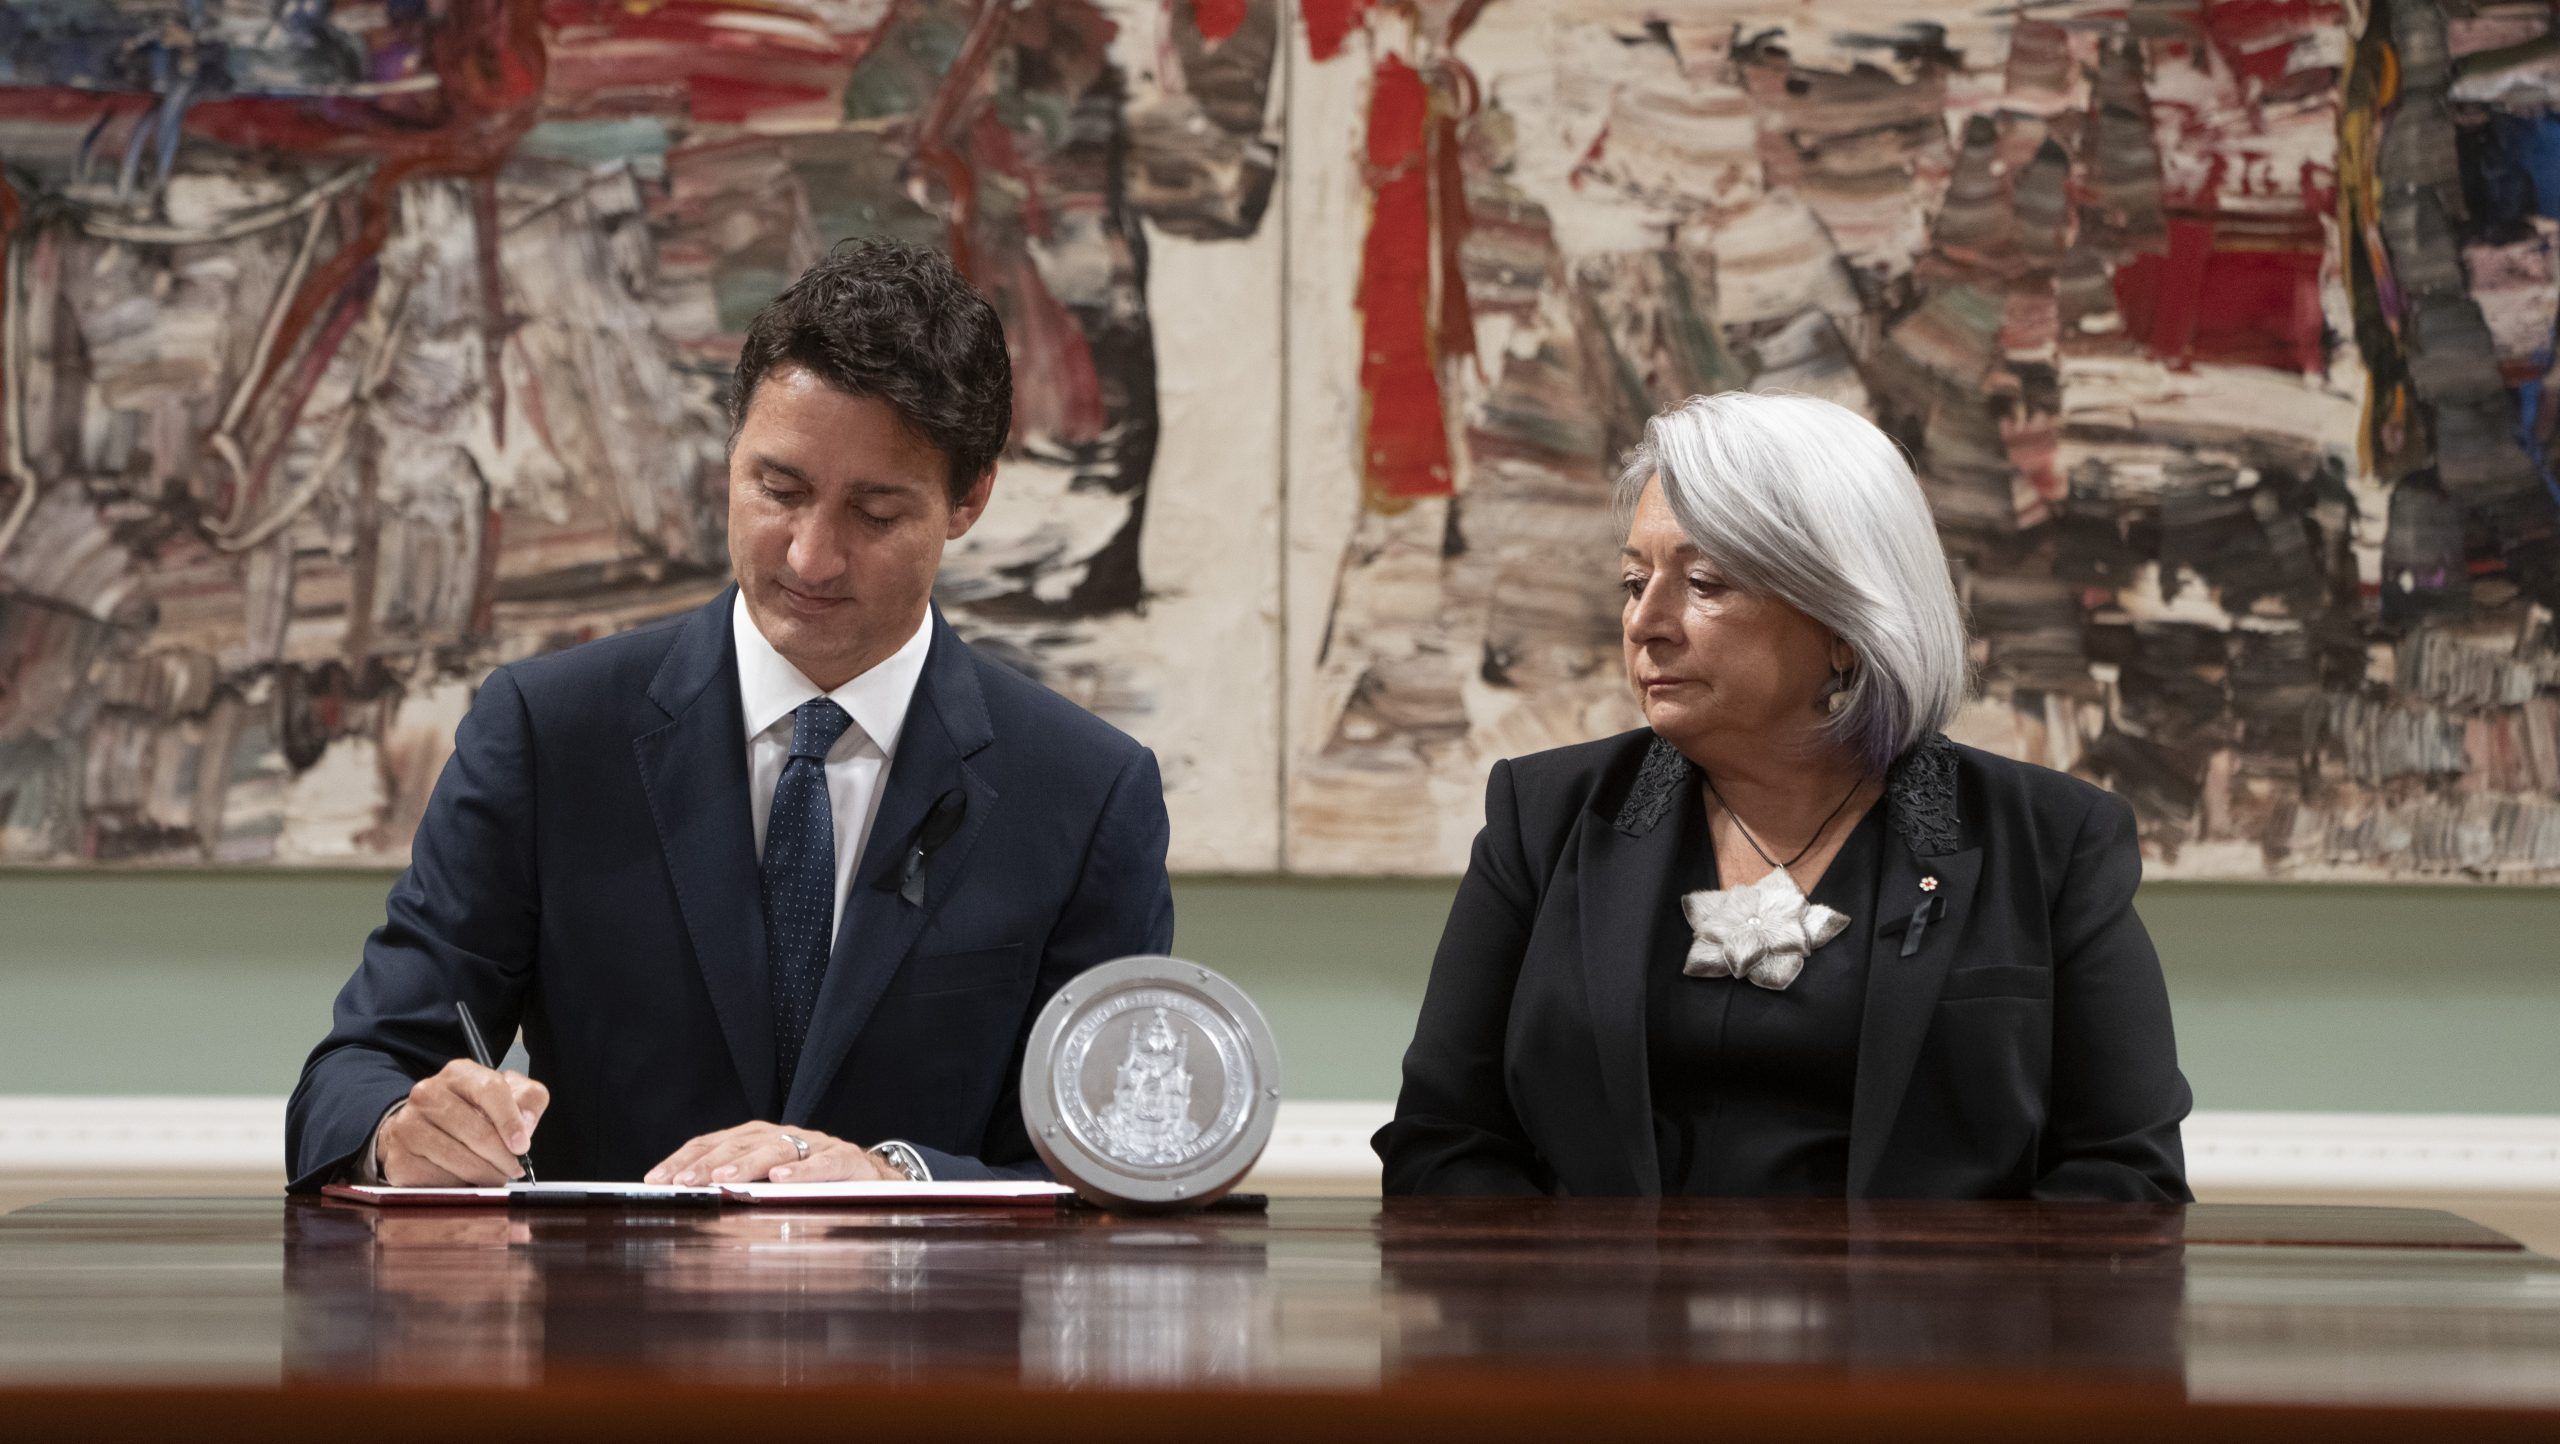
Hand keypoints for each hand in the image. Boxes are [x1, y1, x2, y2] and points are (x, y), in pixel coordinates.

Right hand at [379, 1060, 548, 1185]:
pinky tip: (465, 1180)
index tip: (522, 1146)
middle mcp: (428, 1094)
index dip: (509, 1120)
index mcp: (459, 1073)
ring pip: (457, 1158)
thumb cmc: (471, 1112)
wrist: (421, 1129)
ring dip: (484, 1175)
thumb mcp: (507, 1095)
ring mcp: (408, 1125)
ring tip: (495, 1177)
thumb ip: (528, 1100)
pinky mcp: (398, 1157)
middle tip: (514, 1169)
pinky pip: (437, 1179)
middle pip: (476, 1131)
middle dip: (502, 1157)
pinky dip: (458, 1185)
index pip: (490, 1089)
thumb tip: (526, 1122)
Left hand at [644, 1123, 901, 1184]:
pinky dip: (804, 1170)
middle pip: (740, 1142)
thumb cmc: (819, 1193)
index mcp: (762, 1141)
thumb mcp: (774, 1194)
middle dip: (707, 1162)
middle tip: (682, 1182)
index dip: (685, 1158)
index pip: (715, 1142)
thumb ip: (740, 1198)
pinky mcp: (848, 1160)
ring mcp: (818, 1145)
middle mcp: (787, 1137)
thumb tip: (690, 1220)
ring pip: (777, 1149)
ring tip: (723, 1178)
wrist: (881, 1185)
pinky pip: (825, 1162)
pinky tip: (781, 1181)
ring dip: (747, 1163)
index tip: (657, 1180)